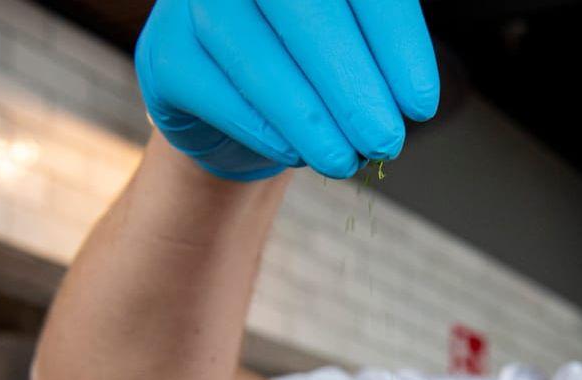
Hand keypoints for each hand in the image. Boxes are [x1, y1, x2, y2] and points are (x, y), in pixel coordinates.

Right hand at [136, 0, 439, 180]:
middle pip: (300, 4)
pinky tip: (292, 154)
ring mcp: (193, 2)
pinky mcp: (162, 53)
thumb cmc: (305, 72)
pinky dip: (258, 125)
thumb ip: (379, 60)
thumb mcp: (353, 55)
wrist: (232, 107)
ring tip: (344, 161)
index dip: (393, 41)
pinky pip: (209, 86)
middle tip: (384, 141)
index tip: (420, 105)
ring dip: (305, 114)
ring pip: (250, 47)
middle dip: (349, 81)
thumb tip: (407, 104)